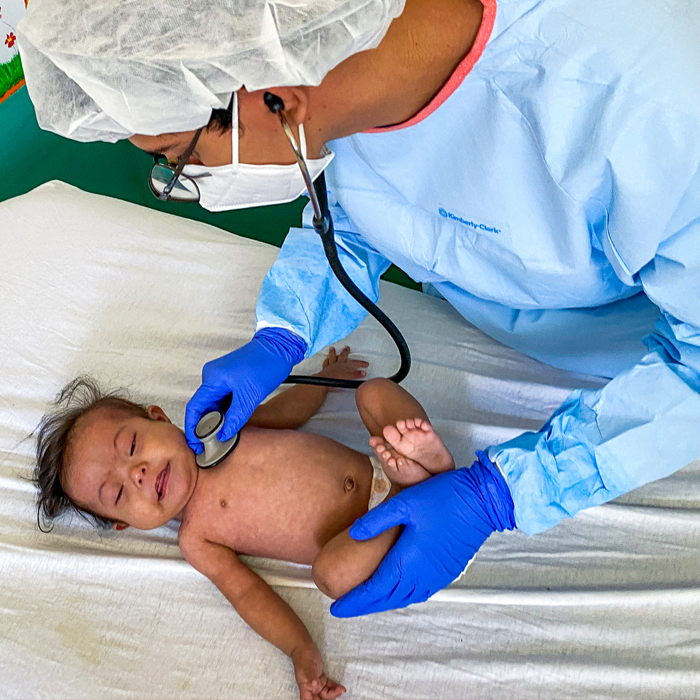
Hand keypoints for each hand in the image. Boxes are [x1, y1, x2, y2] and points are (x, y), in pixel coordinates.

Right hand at [185, 327, 305, 451]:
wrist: (279, 346)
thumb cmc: (266, 364)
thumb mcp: (250, 397)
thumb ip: (235, 418)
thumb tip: (223, 435)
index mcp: (213, 378)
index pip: (194, 407)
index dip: (193, 428)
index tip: (196, 444)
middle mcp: (211, 375)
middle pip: (202, 406)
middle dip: (206, 426)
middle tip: (211, 443)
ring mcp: (219, 375)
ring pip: (212, 403)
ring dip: (216, 418)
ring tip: (222, 435)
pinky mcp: (228, 377)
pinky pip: (221, 397)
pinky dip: (224, 410)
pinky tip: (229, 420)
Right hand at [292, 644, 345, 699]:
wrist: (304, 648)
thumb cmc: (304, 658)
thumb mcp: (307, 667)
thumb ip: (311, 677)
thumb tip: (315, 686)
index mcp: (305, 688)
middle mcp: (311, 688)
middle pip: (320, 698)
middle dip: (330, 697)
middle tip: (340, 691)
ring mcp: (316, 683)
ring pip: (326, 693)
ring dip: (334, 692)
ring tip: (342, 689)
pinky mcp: (321, 678)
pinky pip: (329, 686)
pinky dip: (334, 687)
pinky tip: (340, 686)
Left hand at [316, 346, 368, 380]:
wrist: (326, 380)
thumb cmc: (338, 378)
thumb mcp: (350, 377)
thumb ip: (357, 374)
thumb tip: (364, 373)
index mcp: (346, 365)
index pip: (355, 363)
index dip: (361, 363)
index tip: (366, 364)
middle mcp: (339, 363)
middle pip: (343, 356)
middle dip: (346, 352)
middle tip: (347, 347)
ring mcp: (331, 365)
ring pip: (333, 357)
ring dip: (333, 353)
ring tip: (332, 348)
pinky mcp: (325, 369)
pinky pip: (325, 364)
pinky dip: (326, 361)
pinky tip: (326, 359)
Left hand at [330, 452, 515, 616]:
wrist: (482, 502)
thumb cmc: (445, 499)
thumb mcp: (405, 503)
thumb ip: (376, 520)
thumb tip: (353, 533)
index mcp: (408, 561)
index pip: (374, 590)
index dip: (354, 601)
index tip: (337, 607)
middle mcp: (422, 576)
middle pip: (387, 599)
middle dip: (364, 605)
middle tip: (346, 606)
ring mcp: (436, 576)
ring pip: (403, 598)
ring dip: (383, 602)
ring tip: (367, 599)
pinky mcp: (446, 572)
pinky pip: (418, 592)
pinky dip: (401, 595)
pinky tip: (396, 588)